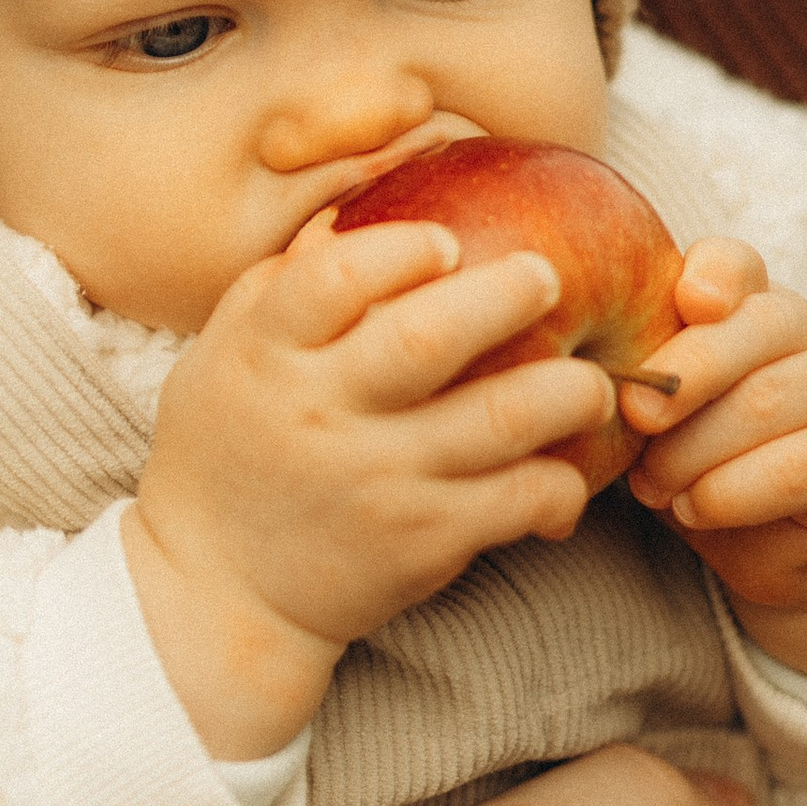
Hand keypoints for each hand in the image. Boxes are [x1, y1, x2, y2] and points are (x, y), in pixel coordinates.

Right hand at [127, 214, 613, 753]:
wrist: (217, 592)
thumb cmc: (223, 457)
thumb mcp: (220, 360)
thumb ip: (277, 288)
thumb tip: (348, 213)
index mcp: (265, 356)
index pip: (333, 280)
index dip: (402, 249)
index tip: (447, 241)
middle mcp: (319, 415)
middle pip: (428, 338)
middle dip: (508, 294)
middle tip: (548, 277)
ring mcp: (376, 482)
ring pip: (499, 420)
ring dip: (568, 389)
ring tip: (589, 379)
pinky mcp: (421, 543)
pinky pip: (517, 499)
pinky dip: (560, 482)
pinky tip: (564, 470)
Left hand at [620, 243, 806, 692]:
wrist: (774, 541)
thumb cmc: (696, 458)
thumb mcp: (657, 413)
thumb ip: (634, 379)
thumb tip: (575, 378)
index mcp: (750, 305)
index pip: (737, 264)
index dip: (712, 274)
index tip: (687, 302)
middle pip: (753, 331)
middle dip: (682, 376)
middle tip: (635, 419)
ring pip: (764, 404)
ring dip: (691, 451)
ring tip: (652, 485)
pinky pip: (791, 471)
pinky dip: (726, 495)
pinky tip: (693, 509)